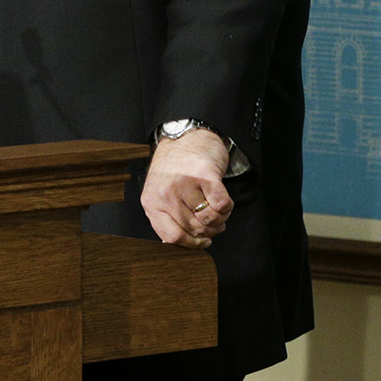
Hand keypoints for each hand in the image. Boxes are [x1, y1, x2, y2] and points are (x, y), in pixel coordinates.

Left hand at [140, 128, 232, 247]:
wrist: (187, 135)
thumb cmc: (174, 168)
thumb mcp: (160, 193)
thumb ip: (166, 217)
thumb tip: (182, 244)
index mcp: (152, 202)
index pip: (172, 237)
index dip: (192, 244)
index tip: (202, 242)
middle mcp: (166, 193)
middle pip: (194, 229)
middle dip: (209, 231)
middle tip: (215, 224)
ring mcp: (185, 184)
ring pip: (209, 219)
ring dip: (220, 220)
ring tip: (220, 213)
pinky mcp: (205, 175)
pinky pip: (222, 205)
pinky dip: (227, 208)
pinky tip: (224, 202)